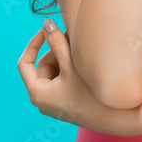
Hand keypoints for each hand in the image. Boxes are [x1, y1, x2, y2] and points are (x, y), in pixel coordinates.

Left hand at [17, 20, 129, 135]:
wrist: (116, 118)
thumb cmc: (91, 94)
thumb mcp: (71, 65)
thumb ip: (57, 43)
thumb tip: (46, 23)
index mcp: (37, 94)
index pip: (25, 63)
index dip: (34, 43)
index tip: (46, 29)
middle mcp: (43, 101)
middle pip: (43, 65)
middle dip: (56, 50)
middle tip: (73, 36)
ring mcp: (54, 102)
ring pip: (54, 71)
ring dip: (64, 57)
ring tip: (80, 48)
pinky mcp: (66, 102)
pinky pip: (62, 79)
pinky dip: (69, 67)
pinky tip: (84, 61)